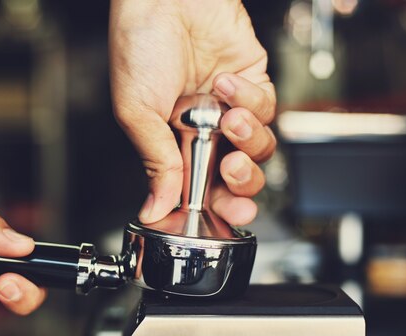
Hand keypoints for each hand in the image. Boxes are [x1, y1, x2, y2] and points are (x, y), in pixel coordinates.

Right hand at [110, 0, 275, 224]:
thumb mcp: (137, 112)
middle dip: (242, 185)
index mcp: (172, 143)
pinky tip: (225, 84)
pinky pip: (268, 107)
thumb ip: (155, 162)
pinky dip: (251, 100)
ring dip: (248, 140)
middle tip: (232, 175)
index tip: (225, 218)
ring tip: (228, 120)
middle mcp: (204, 130)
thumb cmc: (139, 45)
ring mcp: (229, 108)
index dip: (216, 207)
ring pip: (259, 148)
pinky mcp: (253, 82)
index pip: (200, 188)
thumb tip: (155, 207)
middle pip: (237, 177)